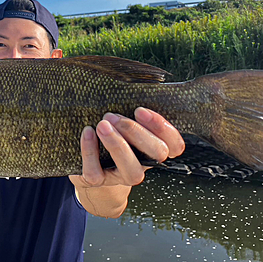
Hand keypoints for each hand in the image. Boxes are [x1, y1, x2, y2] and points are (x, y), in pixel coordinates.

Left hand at [70, 107, 184, 188]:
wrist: (86, 165)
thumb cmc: (111, 134)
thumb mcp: (125, 122)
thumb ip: (134, 111)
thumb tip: (137, 81)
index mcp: (154, 148)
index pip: (175, 145)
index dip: (164, 129)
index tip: (141, 110)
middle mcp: (143, 164)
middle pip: (157, 154)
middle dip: (137, 132)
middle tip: (113, 116)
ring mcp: (121, 176)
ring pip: (132, 171)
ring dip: (118, 146)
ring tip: (102, 124)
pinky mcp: (98, 180)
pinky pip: (95, 172)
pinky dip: (90, 151)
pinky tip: (88, 132)